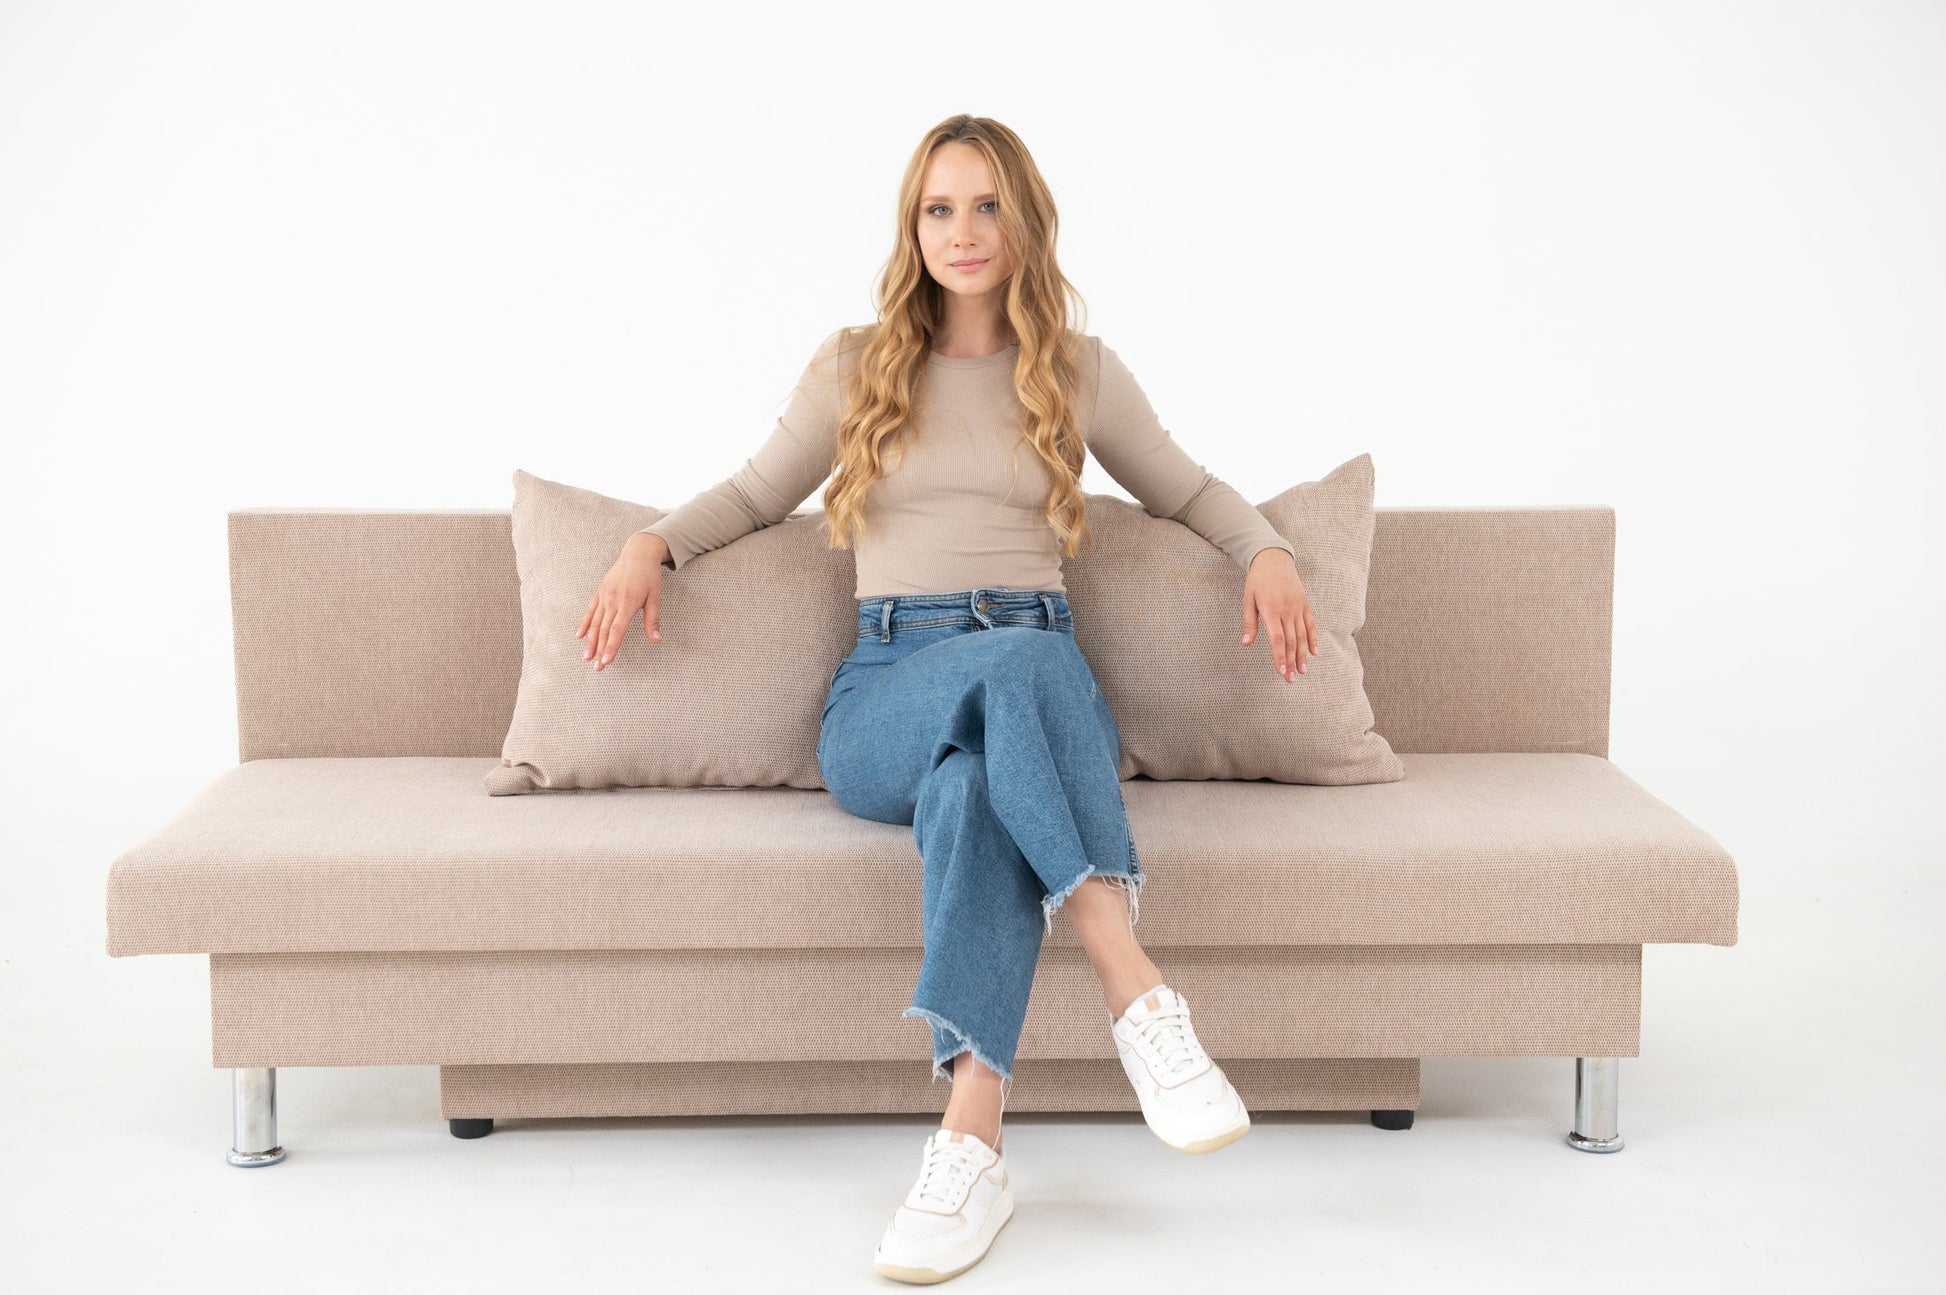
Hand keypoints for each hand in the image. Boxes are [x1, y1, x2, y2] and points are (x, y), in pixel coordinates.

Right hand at [577, 534, 667, 670]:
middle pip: (603, 630)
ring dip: (590, 642)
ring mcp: (604, 596)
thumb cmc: (650, 576)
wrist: (637, 554)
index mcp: (628, 603)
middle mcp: (613, 601)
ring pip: (594, 623)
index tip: (606, 661)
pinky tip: (579, 637)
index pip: (617, 630)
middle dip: (600, 650)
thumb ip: (653, 620)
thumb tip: (656, 639)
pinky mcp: (599, 592)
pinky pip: (589, 611)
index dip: (611, 647)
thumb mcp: (655, 597)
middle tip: (597, 668)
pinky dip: (584, 624)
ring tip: (586, 658)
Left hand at [1241, 547, 1315, 683]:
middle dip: (1291, 662)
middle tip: (1291, 680)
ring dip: (1303, 655)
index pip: (1277, 639)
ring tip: (1303, 671)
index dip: (1279, 657)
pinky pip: (1310, 624)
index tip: (1281, 672)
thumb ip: (1249, 623)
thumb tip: (1246, 644)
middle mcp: (1287, 610)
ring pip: (1302, 636)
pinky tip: (1314, 653)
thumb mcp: (1247, 600)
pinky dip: (1313, 639)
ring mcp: (1298, 607)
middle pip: (1291, 641)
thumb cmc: (1257, 581)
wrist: (1273, 559)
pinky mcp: (1305, 604)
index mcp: (1271, 610)